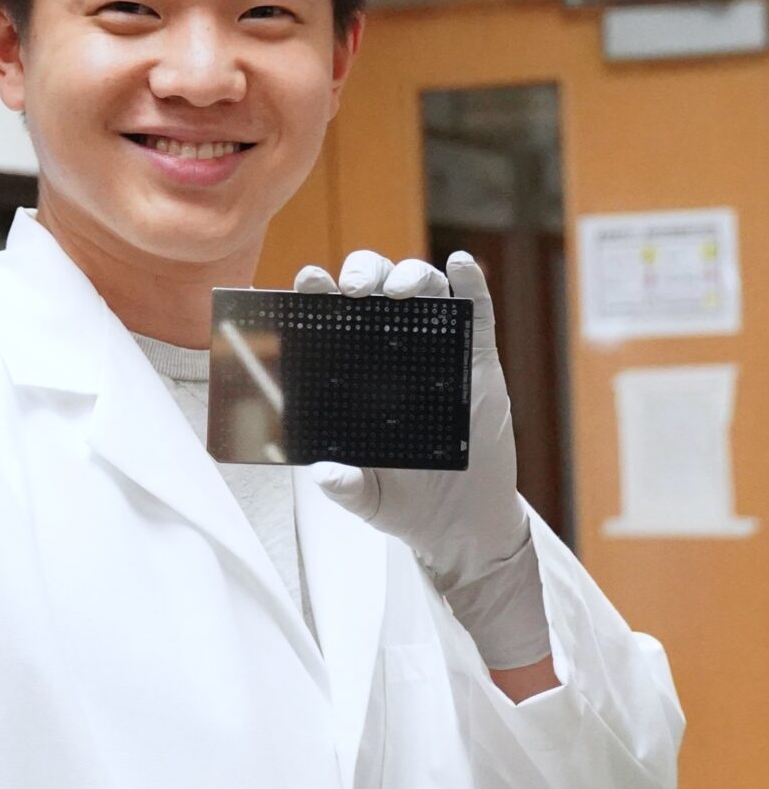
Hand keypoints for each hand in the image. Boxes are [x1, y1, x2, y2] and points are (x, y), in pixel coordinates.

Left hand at [296, 250, 550, 669]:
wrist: (461, 523)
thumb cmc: (402, 500)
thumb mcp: (366, 498)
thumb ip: (344, 486)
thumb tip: (322, 474)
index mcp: (353, 370)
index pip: (329, 317)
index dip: (316, 292)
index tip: (308, 281)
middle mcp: (391, 349)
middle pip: (375, 285)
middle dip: (364, 271)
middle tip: (356, 290)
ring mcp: (439, 349)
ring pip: (425, 288)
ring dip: (412, 275)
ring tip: (402, 290)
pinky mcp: (479, 361)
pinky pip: (478, 312)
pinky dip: (471, 283)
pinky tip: (461, 265)